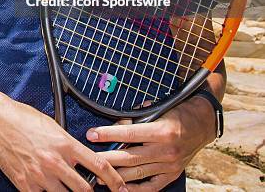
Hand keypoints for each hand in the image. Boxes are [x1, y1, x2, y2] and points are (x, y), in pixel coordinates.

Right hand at [0, 96, 127, 191]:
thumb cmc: (24, 118)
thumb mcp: (53, 126)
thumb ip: (68, 144)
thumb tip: (82, 158)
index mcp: (65, 144)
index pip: (98, 166)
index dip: (114, 181)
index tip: (121, 189)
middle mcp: (56, 162)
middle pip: (84, 190)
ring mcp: (40, 176)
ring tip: (65, 186)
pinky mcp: (25, 185)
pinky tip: (44, 185)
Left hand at [85, 96, 215, 190]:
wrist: (202, 124)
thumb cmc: (178, 112)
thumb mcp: (158, 108)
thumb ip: (137, 117)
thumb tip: (117, 124)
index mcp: (162, 131)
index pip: (128, 133)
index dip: (108, 134)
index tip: (92, 134)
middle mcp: (165, 150)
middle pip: (129, 157)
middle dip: (106, 157)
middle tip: (88, 157)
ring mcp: (168, 166)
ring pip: (136, 173)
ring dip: (115, 175)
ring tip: (98, 175)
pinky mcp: (171, 175)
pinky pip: (150, 186)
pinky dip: (134, 189)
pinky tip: (120, 188)